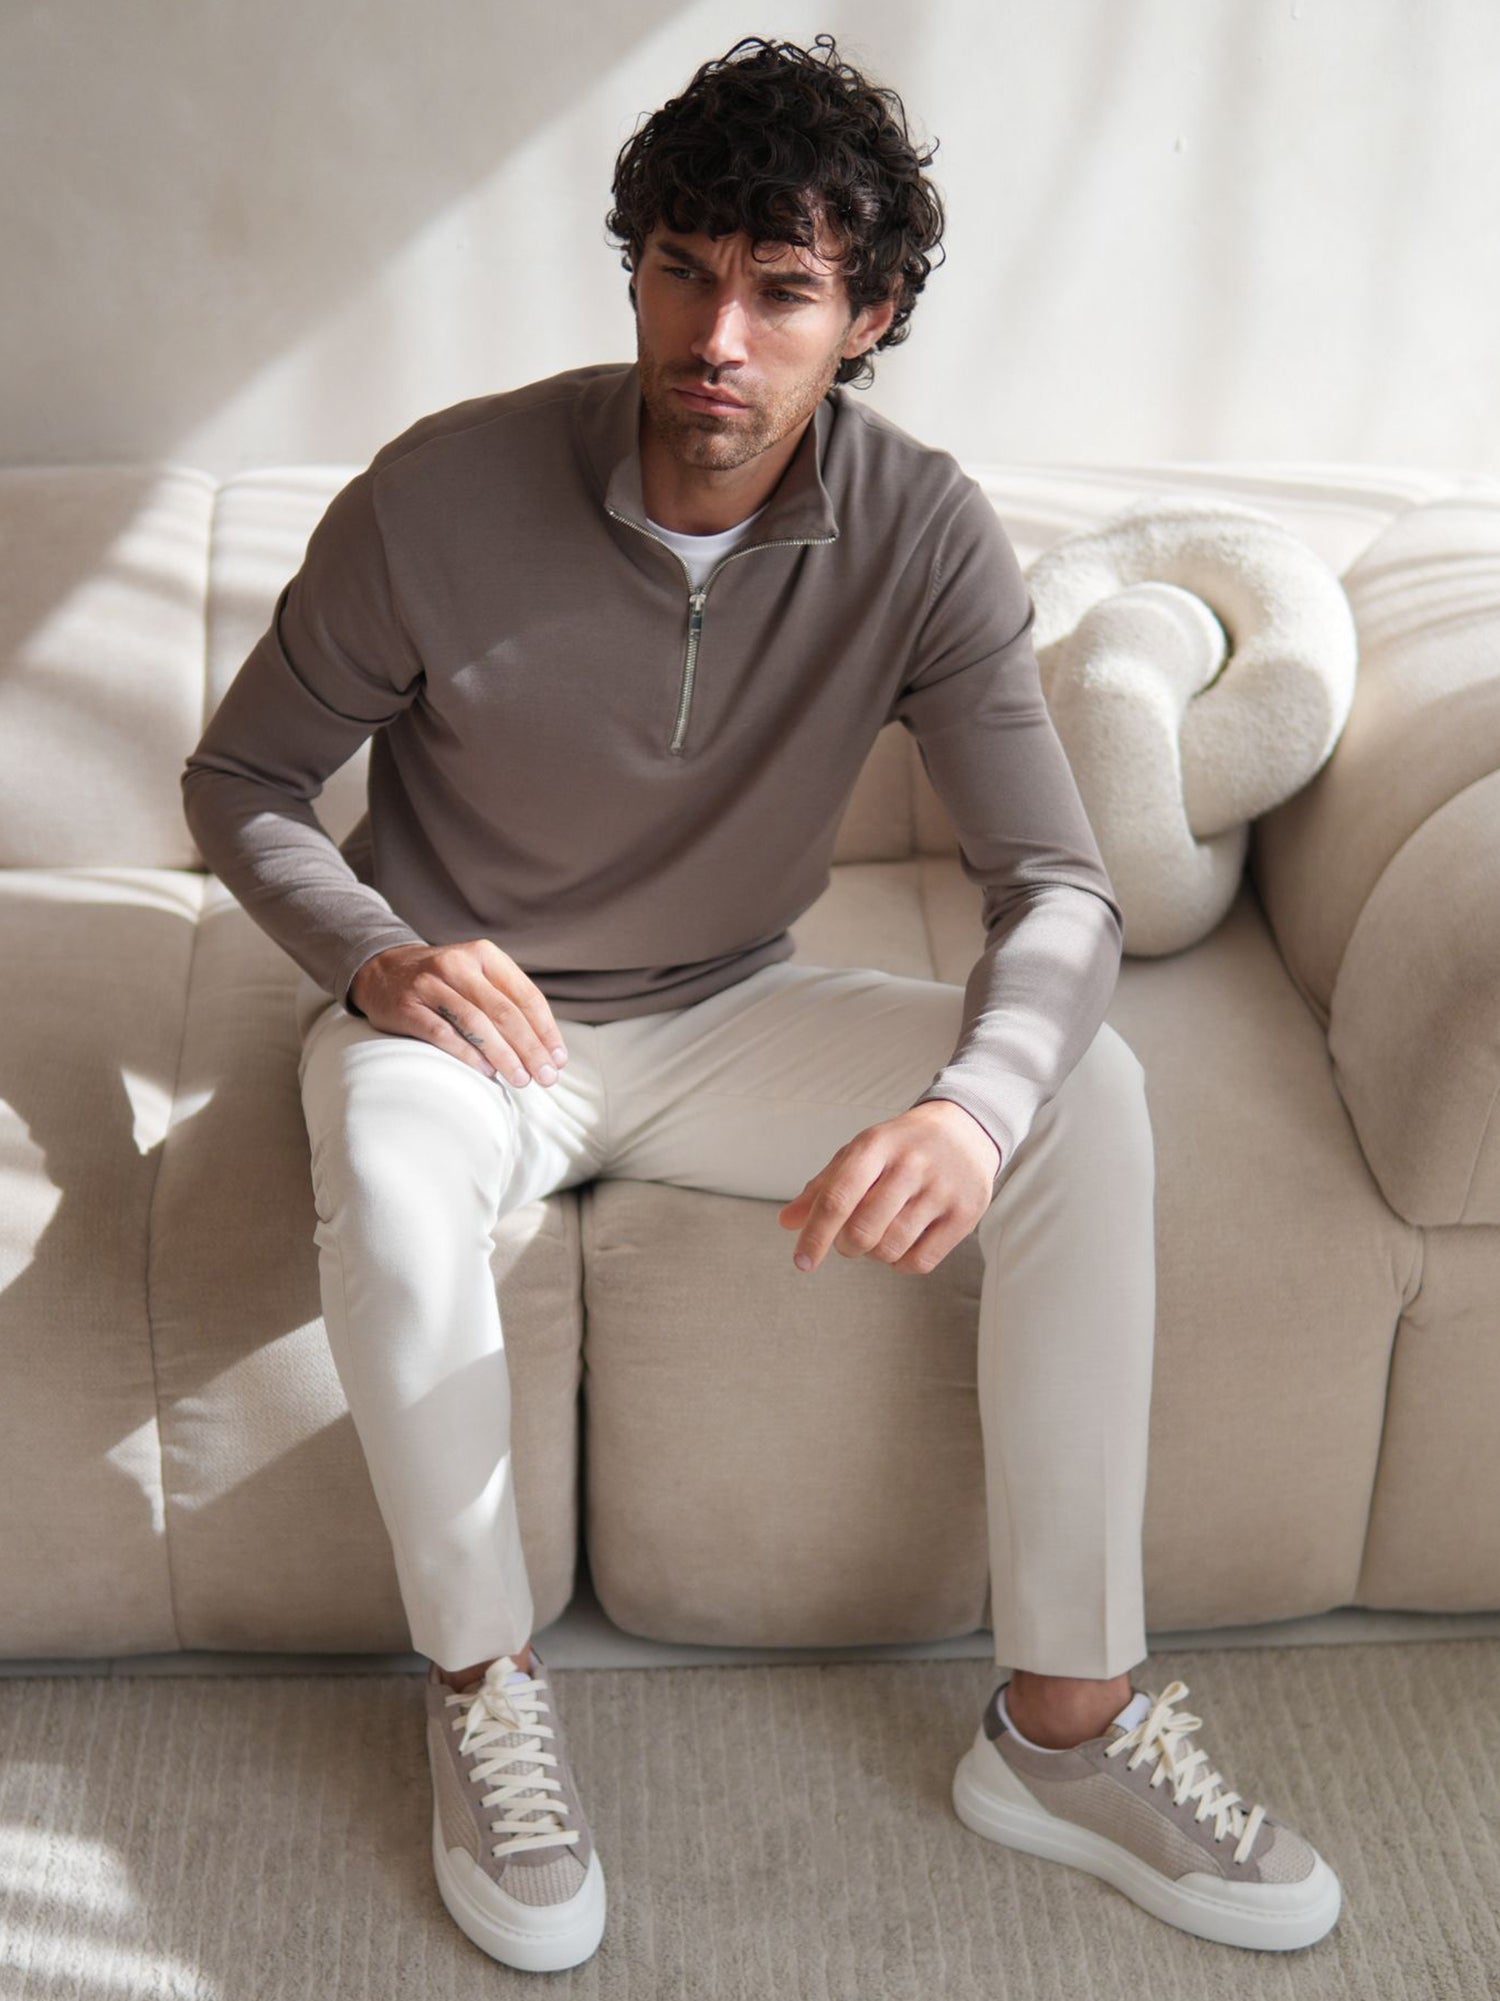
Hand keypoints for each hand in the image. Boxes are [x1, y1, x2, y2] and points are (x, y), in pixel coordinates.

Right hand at [347, 940, 569, 1088]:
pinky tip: (486, 1072)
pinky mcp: (407, 1007)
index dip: (546, 1030)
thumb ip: (507, 1000)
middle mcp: (458, 965)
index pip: (526, 995)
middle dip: (530, 1048)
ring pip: (476, 1023)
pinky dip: (467, 1054)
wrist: (382, 970)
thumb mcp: (476, 976)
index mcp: (484, 955)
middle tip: (546, 1077)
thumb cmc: (444, 982)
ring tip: (521, 1080)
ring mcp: (430, 985)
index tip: (559, 1059)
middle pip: (504, 1012)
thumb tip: (546, 1048)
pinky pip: (443, 1034)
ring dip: (504, 1055)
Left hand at [776, 1100, 1001, 1275]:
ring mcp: (942, 1189)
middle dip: (847, 1246)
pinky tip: (903, 1245)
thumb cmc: (900, 1148)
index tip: (802, 1262)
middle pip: (862, 1231)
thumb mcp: (860, 1154)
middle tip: (851, 1240)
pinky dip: (902, 1264)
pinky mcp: (966, 1212)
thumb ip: (822, 1188)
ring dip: (875, 1254)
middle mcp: (911, 1164)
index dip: (815, 1236)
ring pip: (891, 1249)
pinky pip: (921, 1262)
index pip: (837, 1198)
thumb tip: (786, 1222)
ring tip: (881, 1235)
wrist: (965, 1129)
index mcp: (875, 1145)